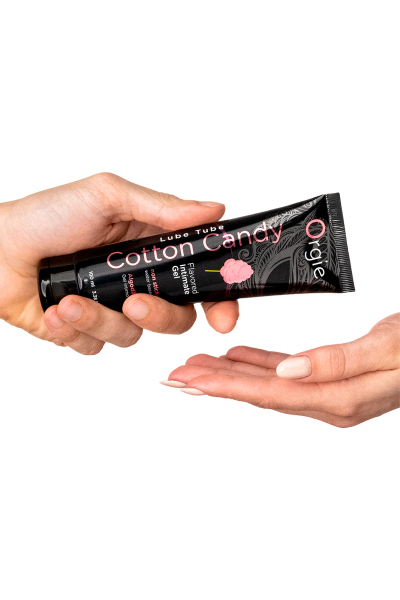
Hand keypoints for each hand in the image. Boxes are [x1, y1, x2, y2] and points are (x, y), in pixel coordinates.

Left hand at [0, 173, 238, 353]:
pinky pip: (95, 347)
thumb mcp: (107, 197)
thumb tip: (212, 209)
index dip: (218, 300)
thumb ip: (161, 208)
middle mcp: (135, 280)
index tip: (222, 317)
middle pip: (175, 318)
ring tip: (69, 301)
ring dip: (100, 320)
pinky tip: (54, 309)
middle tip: (133, 301)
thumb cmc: (45, 216)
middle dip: (158, 315)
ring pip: (131, 337)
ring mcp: (110, 308)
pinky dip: (73, 331)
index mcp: (150, 248)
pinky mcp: (83, 330)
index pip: (197, 278)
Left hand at [165, 314, 399, 426]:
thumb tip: (289, 372)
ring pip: (267, 383)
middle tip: (173, 376)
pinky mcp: (330, 378)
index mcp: (339, 398)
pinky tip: (236, 357)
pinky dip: (259, 364)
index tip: (188, 381)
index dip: (225, 386)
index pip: (269, 393)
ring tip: (193, 366)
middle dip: (214, 384)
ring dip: (230, 374)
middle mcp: (329, 401)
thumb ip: (338, 363)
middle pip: (259, 393)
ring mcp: (329, 392)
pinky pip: (286, 372)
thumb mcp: (386, 349)